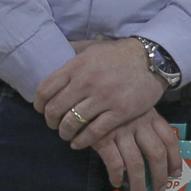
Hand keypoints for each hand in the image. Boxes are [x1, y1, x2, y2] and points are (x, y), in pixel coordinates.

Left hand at [36, 38, 163, 155]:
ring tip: (66, 135)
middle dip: (50, 121)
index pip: (45, 89)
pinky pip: (94, 132)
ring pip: (72, 122)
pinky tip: (79, 143)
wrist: (151, 60)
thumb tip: (58, 48)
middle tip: (54, 125)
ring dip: (65, 133)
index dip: (39, 104)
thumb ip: (73, 50)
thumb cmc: (119, 54)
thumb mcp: (92, 47)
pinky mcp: (119, 112)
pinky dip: (82, 141)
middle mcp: (86, 82)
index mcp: (75, 66)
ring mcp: (103, 98)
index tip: (41, 110)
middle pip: (55, 109)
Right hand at [86, 108, 187, 190]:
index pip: (169, 139)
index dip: (175, 159)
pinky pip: (114, 163)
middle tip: (160, 190)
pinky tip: (116, 183)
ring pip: (136, 163)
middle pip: (156, 154)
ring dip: (139, 184)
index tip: (175, 174)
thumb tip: (157, 155)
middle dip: (159, 176)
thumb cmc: (110, 102)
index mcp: (150, 115)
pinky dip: (117, 176)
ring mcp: (121, 130)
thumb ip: (144, 124)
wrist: (85, 93)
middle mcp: (138, 122)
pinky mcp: (102, 138)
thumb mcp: (133, 107)